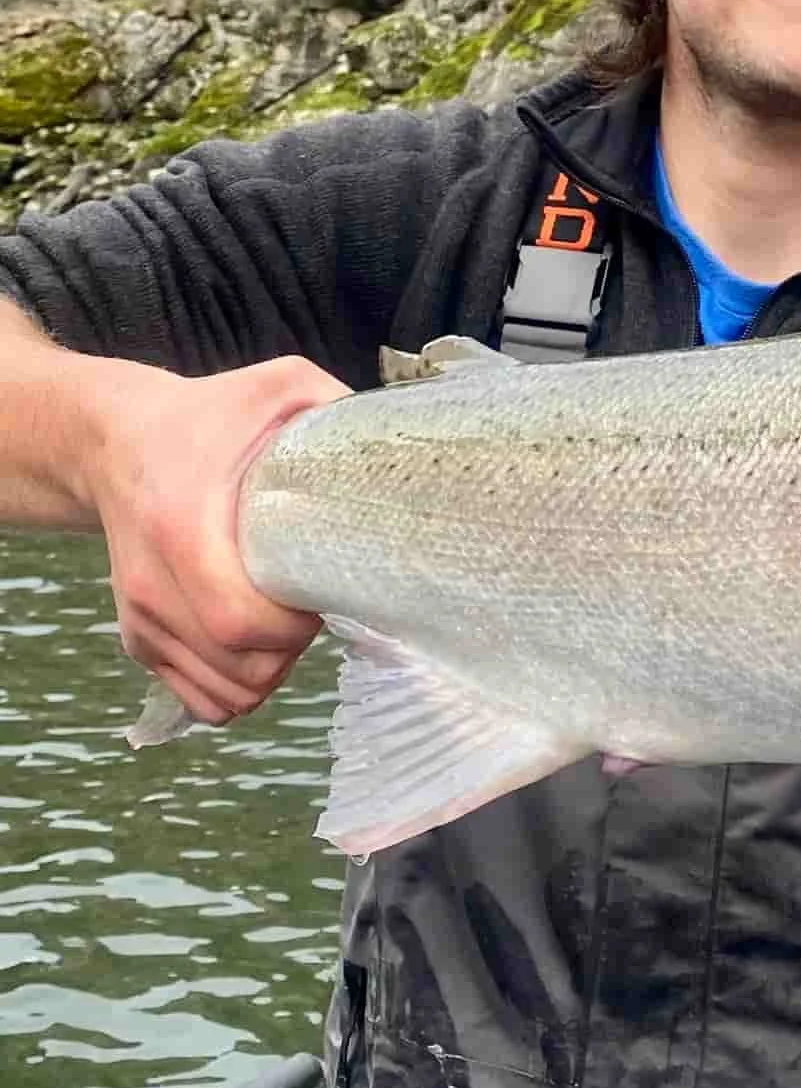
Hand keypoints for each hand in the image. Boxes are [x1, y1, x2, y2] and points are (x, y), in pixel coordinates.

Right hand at [87, 357, 345, 722]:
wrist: (115, 442)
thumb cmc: (207, 416)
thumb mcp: (278, 387)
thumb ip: (336, 410)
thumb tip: (398, 443)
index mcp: (182, 527)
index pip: (240, 621)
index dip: (294, 627)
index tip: (321, 593)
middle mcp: (151, 585)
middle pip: (240, 668)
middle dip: (294, 651)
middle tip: (314, 604)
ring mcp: (140, 618)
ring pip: (224, 695)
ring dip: (271, 673)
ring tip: (288, 621)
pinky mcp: (139, 638)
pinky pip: (201, 700)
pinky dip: (239, 688)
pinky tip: (259, 645)